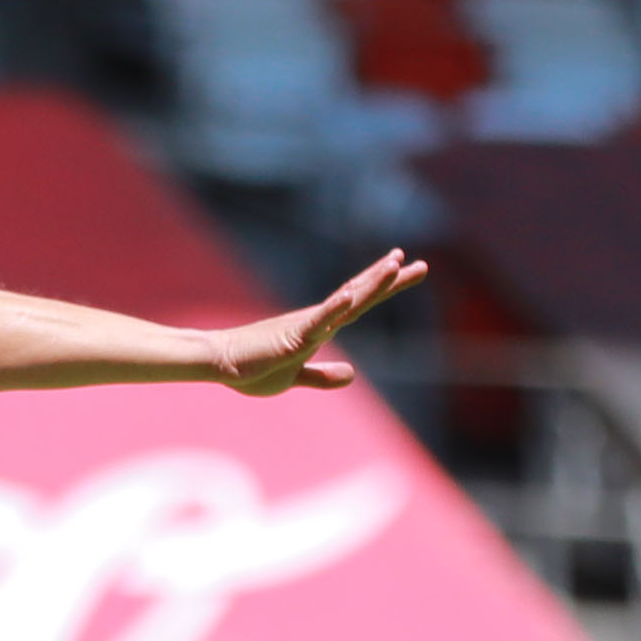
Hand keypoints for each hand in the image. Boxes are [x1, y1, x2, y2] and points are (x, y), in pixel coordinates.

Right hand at [205, 249, 427, 396]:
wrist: (220, 364)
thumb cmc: (251, 368)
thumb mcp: (294, 376)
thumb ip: (322, 375)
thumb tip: (350, 375)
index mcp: (319, 327)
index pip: (357, 302)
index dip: (382, 286)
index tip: (405, 269)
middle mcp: (317, 320)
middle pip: (360, 295)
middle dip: (390, 280)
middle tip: (420, 265)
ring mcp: (306, 326)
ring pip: (345, 301)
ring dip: (370, 283)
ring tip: (396, 264)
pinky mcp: (292, 336)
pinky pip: (317, 321)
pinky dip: (335, 308)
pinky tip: (352, 296)